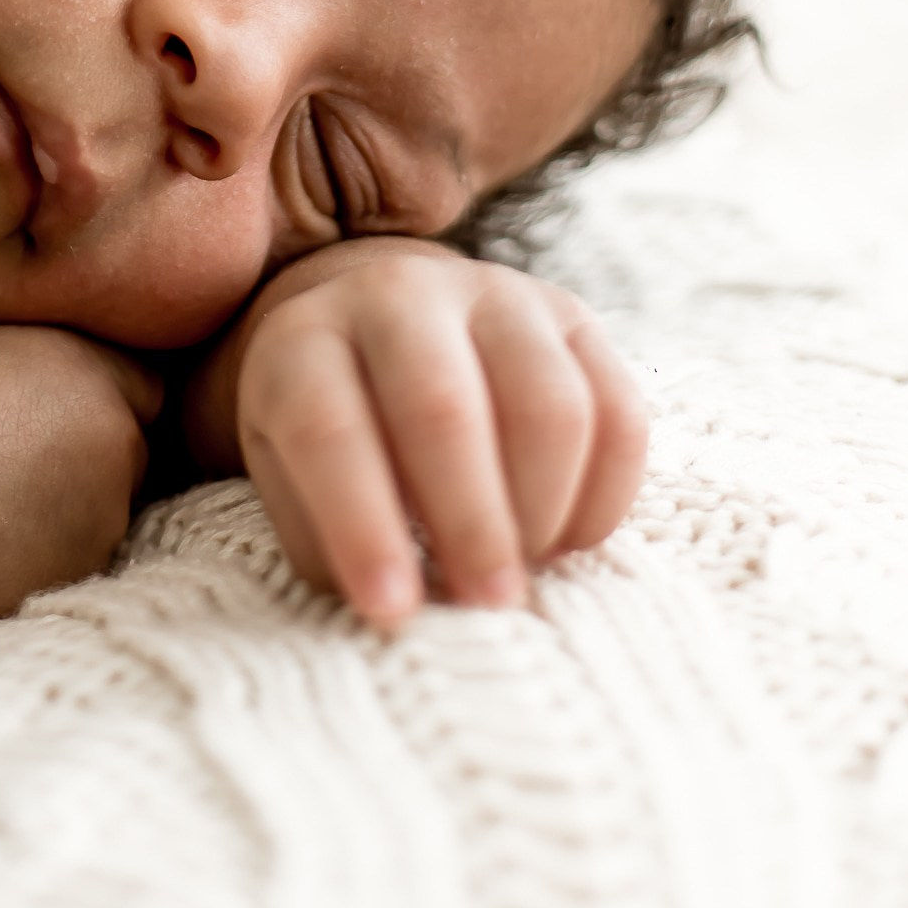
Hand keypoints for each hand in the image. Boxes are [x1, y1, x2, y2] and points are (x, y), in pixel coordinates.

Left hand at [231, 245, 644, 628]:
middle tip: (488, 607)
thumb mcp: (290, 477)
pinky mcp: (572, 317)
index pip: (325, 426)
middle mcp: (397, 296)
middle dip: (472, 523)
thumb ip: (327, 541)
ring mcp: (494, 296)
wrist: (380, 329)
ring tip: (521, 570)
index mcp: (304, 338)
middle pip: (443, 406)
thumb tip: (402, 611)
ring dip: (542, 510)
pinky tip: (569, 540)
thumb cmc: (333, 436)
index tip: (391, 612)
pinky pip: (617, 408)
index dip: (360, 526)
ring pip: (548, 404)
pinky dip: (605, 493)